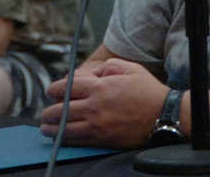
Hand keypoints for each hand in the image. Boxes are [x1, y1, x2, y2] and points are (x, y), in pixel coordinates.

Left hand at [40, 58, 167, 148]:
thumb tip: (93, 74)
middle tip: (45, 113)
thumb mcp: (130, 68)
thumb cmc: (147, 90)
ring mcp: (98, 126)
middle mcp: (95, 107)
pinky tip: (62, 138)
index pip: (67, 88)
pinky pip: (79, 141)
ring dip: (52, 129)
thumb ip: (108, 67)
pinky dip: (67, 139)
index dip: (54, 89)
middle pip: (61, 111)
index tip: (51, 91)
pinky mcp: (104, 140)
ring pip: (66, 129)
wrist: (164, 114)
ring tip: (46, 128)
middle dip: (49, 112)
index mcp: (100, 87)